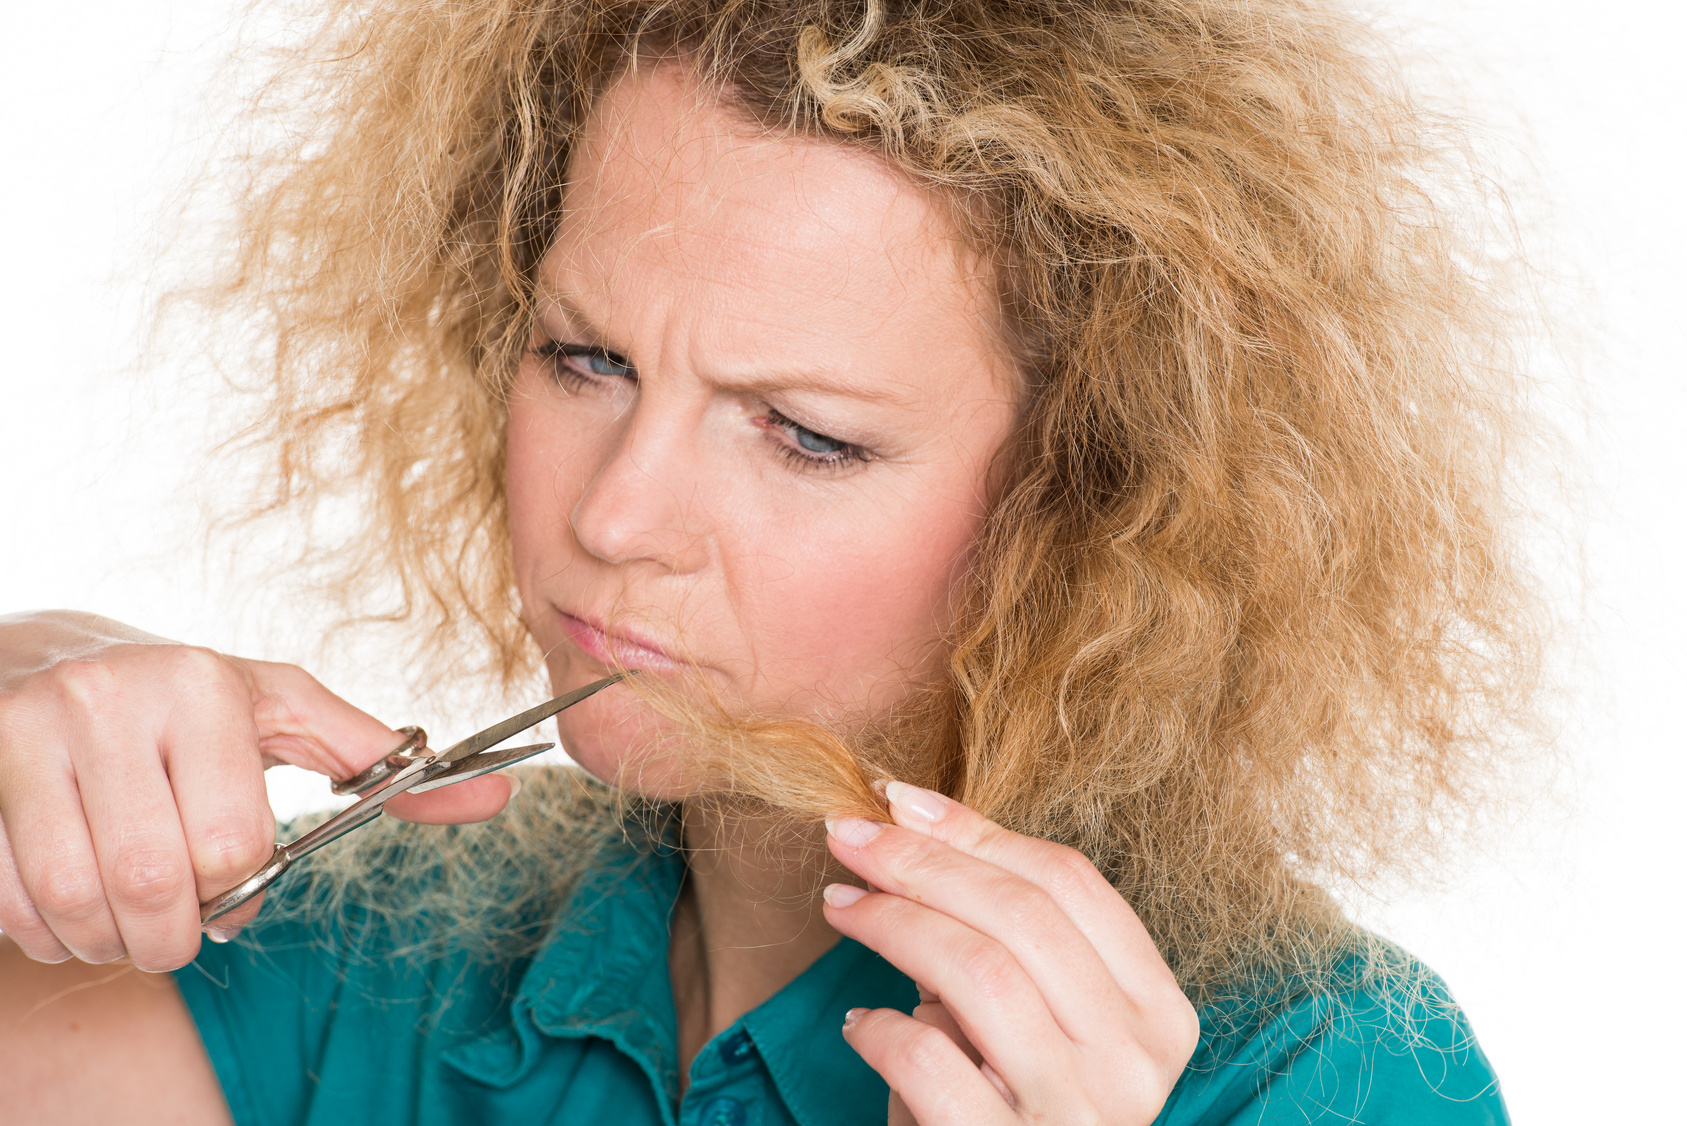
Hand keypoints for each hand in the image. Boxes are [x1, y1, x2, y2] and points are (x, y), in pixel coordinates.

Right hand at [0, 611, 512, 970]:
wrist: (49, 654)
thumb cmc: (188, 699)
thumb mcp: (285, 714)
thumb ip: (381, 763)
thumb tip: (497, 797)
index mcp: (206, 686)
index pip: (235, 847)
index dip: (241, 895)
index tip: (237, 890)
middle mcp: (116, 698)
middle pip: (155, 885)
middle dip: (173, 932)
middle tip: (179, 922)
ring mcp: (34, 731)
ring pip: (78, 903)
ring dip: (108, 941)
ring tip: (127, 917)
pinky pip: (14, 903)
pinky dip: (46, 931)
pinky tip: (69, 901)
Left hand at [821, 782, 1199, 1125]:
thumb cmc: (1015, 1109)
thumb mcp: (1036, 1021)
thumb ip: (1008, 938)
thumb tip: (910, 821)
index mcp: (1158, 1014)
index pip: (1071, 884)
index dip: (977, 830)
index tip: (899, 802)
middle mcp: (1134, 1065)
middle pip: (1021, 917)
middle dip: (921, 862)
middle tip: (847, 839)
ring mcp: (1080, 1116)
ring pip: (979, 973)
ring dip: (894, 923)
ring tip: (839, 907)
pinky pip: (933, 1063)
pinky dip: (884, 1029)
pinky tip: (860, 1023)